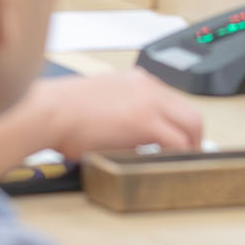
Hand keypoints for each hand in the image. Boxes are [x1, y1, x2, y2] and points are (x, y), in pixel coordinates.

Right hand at [36, 68, 205, 158]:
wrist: (50, 111)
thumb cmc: (62, 110)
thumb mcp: (101, 97)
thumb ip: (121, 107)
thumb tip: (126, 130)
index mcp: (137, 80)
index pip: (173, 101)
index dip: (178, 123)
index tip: (177, 138)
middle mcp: (148, 87)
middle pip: (190, 112)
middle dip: (194, 135)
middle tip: (189, 154)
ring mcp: (150, 103)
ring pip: (190, 124)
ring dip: (190, 145)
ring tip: (183, 163)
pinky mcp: (146, 122)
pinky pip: (177, 141)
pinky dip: (180, 154)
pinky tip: (173, 164)